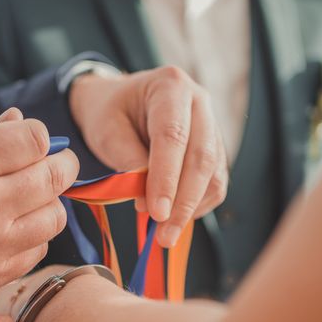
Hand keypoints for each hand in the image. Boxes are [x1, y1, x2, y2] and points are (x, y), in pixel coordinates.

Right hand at [0, 109, 78, 321]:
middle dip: (59, 163)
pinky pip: (35, 253)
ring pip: (53, 218)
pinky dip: (33, 236)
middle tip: (53, 162)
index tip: (30, 139)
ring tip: (30, 197)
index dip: (36, 135)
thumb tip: (15, 122)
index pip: (33, 140)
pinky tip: (13, 229)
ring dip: (48, 202)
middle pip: (54, 177)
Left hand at [69, 67, 227, 247]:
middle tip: (165, 235)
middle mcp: (200, 103)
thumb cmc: (110, 114)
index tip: (157, 212)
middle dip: (184, 202)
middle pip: (202, 157)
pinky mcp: (215, 150)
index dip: (167, 178)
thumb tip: (150, 201)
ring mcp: (212, 126)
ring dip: (192, 208)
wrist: (119, 103)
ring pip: (214, 174)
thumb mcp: (106, 131)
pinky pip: (216, 183)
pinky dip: (197, 205)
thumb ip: (128, 161)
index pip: (173, 136)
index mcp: (170, 87)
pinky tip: (175, 218)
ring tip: (165, 232)